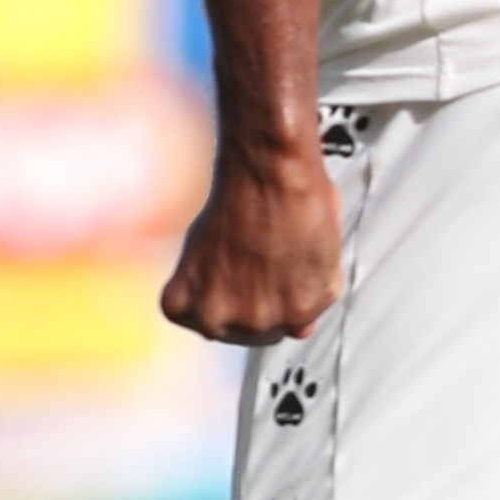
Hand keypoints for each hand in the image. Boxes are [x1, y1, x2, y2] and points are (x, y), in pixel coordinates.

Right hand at [159, 148, 339, 344]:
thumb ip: (310, 299)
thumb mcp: (324, 259)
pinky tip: (198, 261)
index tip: (261, 279)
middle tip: (242, 261)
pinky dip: (181, 286)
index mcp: (302, 312)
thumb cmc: (297, 198)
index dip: (270, 300)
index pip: (282, 328)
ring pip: (211, 322)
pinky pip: (176, 308)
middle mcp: (265, 320)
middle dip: (243, 301)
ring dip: (210, 296)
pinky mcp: (190, 295)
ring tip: (222, 257)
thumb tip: (299, 328)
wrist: (266, 168)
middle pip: (246, 330)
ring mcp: (226, 311)